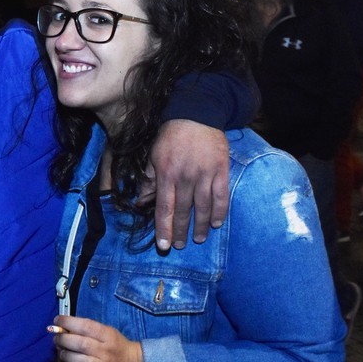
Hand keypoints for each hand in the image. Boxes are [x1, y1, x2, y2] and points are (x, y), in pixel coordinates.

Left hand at [52, 315, 153, 361]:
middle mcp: (106, 352)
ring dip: (66, 355)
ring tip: (63, 352)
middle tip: (57, 338)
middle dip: (63, 339)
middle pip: (81, 344)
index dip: (68, 322)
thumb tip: (61, 327)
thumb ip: (86, 328)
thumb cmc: (113, 345)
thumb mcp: (105, 331)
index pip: (86, 326)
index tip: (57, 321)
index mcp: (108, 335)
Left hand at [143, 119, 228, 251]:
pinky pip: (222, 196)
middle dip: (181, 231)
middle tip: (180, 246)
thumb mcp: (153, 156)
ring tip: (198, 238)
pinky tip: (216, 223)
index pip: (164, 207)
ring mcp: (205, 175)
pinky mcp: (221, 171)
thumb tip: (141, 202)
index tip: (163, 245)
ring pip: (203, 207)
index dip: (164, 228)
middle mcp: (186, 177)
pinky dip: (220, 211)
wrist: (196, 115)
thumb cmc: (170, 137)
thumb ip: (149, 180)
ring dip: (200, 226)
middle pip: (183, 211)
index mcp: (166, 174)